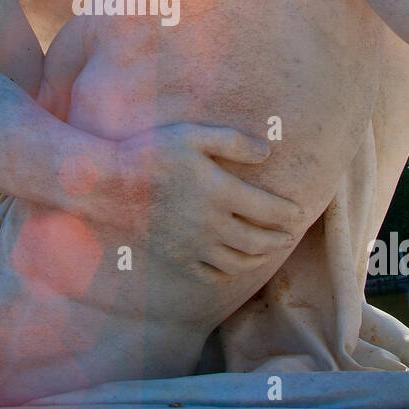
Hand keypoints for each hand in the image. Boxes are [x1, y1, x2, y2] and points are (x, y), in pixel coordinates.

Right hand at [112, 123, 305, 279]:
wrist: (109, 184)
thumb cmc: (151, 153)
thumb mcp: (192, 135)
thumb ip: (233, 141)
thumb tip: (268, 152)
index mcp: (220, 192)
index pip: (268, 209)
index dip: (288, 213)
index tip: (298, 213)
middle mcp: (212, 224)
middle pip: (259, 240)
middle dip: (279, 239)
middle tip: (289, 235)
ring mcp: (195, 245)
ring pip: (240, 261)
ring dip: (260, 257)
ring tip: (267, 250)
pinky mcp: (179, 258)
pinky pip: (213, 273)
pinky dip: (231, 271)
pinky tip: (234, 262)